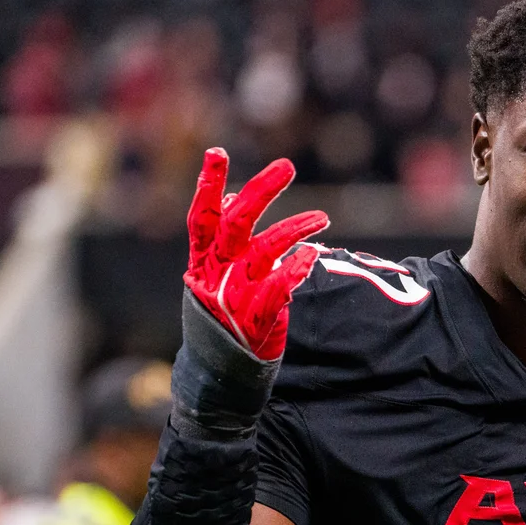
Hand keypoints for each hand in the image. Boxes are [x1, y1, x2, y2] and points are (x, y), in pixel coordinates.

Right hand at [183, 148, 328, 360]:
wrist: (219, 372)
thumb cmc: (223, 312)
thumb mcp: (217, 272)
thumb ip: (224, 237)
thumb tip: (233, 197)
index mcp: (202, 260)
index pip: (202, 216)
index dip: (207, 185)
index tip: (217, 152)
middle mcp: (214, 274)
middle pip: (234, 224)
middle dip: (260, 192)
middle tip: (287, 165)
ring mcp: (232, 297)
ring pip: (263, 252)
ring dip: (294, 229)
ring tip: (323, 217)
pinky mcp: (254, 320)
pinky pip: (276, 289)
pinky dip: (293, 269)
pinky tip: (312, 254)